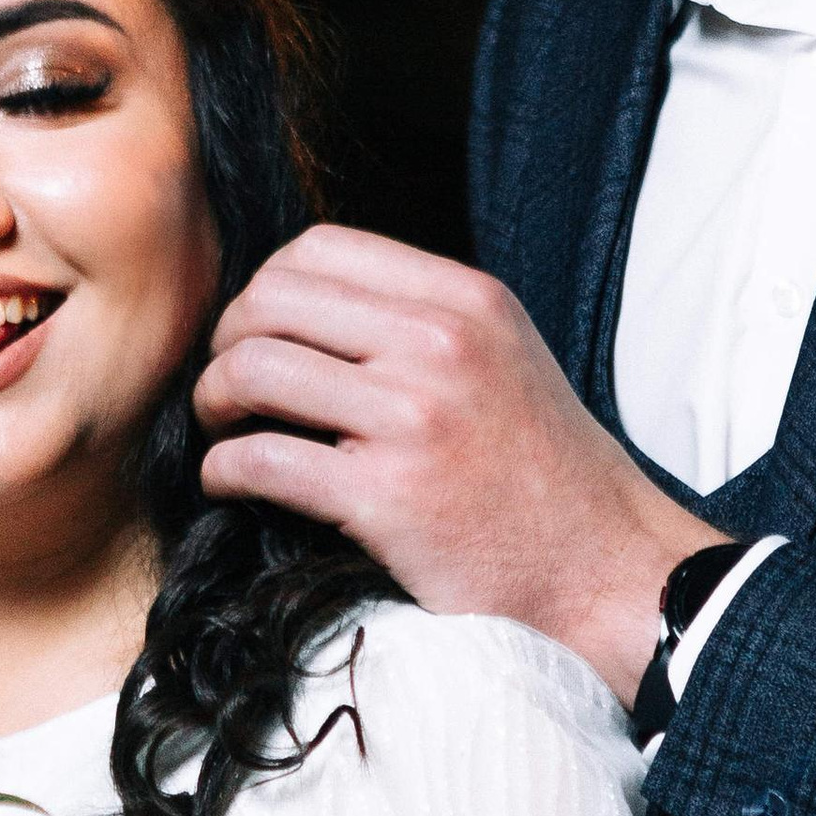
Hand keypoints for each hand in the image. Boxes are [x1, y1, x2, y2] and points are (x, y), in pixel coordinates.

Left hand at [194, 224, 720, 705]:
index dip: (266, 286)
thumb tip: (308, 304)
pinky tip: (230, 484)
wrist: (602, 568)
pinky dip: (223, 471)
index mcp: (466, 300)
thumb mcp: (503, 355)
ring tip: (223, 430)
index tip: (260, 331)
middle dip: (225, 340)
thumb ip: (423, 317)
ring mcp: (413, 419)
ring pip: (252, 371)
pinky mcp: (386, 497)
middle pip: (270, 300)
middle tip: (227, 386)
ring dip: (213, 402)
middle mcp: (440, 345)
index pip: (320, 247)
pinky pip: (261, 460)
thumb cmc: (544, 473)